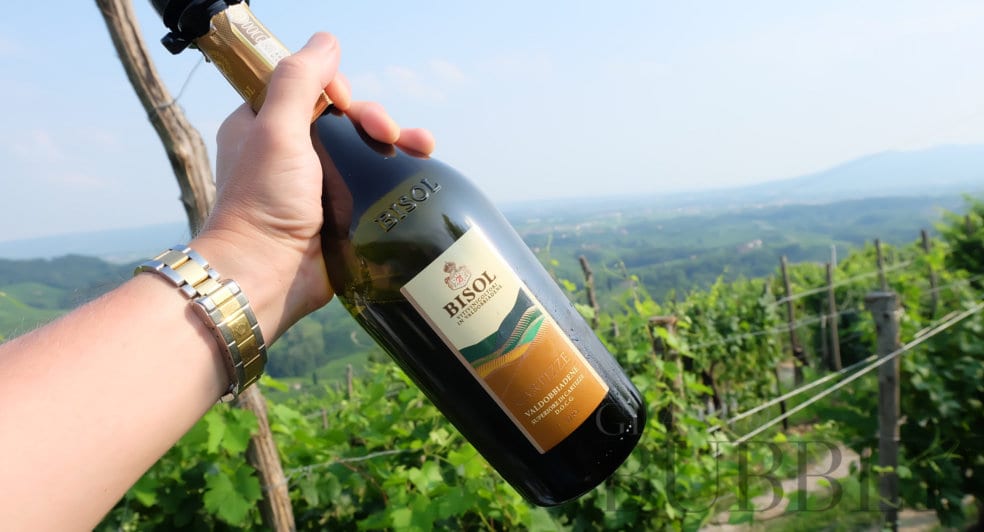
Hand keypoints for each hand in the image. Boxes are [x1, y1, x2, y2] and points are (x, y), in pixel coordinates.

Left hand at [193, 33, 434, 340]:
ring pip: (363, 148)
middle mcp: (289, 152)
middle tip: (386, 132)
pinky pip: (372, 181)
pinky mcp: (340, 212)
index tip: (344, 102)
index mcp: (264, 125)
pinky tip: (420, 165)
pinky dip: (396, 170)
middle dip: (373, 116)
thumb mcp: (276, 129)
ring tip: (421, 145)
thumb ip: (298, 80)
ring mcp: (316, 184)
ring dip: (395, 139)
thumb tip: (327, 40)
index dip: (335, 88)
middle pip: (343, 118)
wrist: (266, 277)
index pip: (309, 88)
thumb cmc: (262, 203)